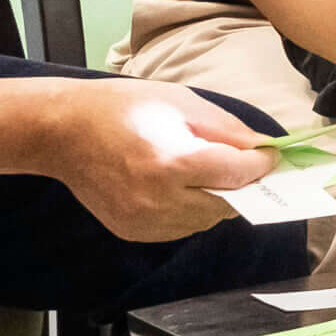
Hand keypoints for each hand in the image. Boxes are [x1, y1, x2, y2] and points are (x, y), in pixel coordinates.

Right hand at [36, 79, 275, 244]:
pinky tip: (178, 186)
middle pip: (227, 204)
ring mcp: (145, 222)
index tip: (271, 156)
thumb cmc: (121, 108)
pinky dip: (191, 210)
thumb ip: (226, 129)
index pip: (237, 174)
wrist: (64, 132)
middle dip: (242, 184)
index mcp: (172, 163)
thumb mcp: (180, 103)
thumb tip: (262, 148)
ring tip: (204, 172)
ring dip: (217, 199)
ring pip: (206, 221)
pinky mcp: (134, 232)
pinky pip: (181, 228)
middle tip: (242, 164)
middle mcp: (159, 200)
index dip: (261, 164)